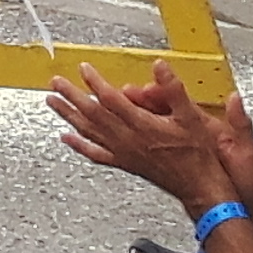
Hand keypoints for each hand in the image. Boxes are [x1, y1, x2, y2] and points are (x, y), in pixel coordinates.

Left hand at [42, 58, 231, 206]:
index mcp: (142, 125)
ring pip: (89, 131)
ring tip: (52, 102)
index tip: (83, 68)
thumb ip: (174, 90)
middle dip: (71, 95)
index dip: (94, 82)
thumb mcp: (192, 116)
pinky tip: (66, 138)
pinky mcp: (124, 163)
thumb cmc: (197, 154)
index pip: (110, 99)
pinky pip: (95, 154)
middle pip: (92, 113)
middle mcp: (128, 139)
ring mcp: (123, 152)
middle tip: (55, 82)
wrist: (200, 186)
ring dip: (68, 115)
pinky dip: (78, 144)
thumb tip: (160, 66)